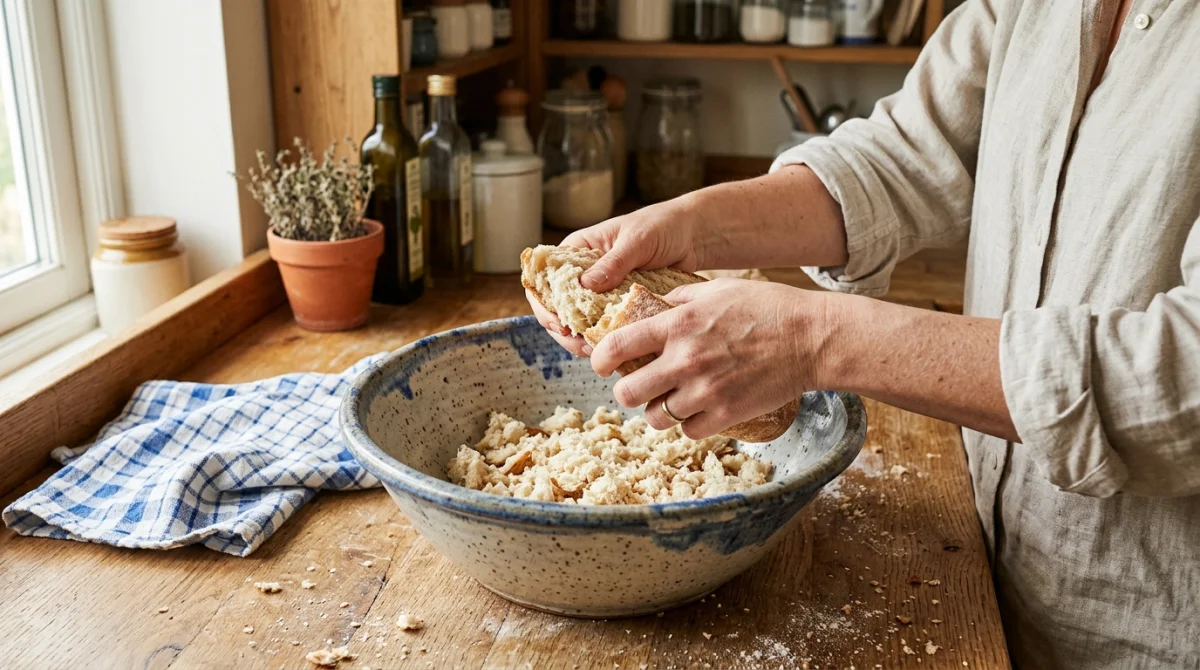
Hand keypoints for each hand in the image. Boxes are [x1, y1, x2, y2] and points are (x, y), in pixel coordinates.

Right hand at [527, 194, 709, 355]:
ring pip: (578, 320)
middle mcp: (584, 272)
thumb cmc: (663, 226)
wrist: (693, 235)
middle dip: (562, 328)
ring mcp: (600, 291)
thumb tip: (585, 284)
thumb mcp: (637, 240)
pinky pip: (603, 326)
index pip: (545, 276)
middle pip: (557, 305)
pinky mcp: (618, 306)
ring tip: (594, 351)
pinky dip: (603, 339)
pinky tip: (610, 348)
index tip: (558, 321)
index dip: (544, 302)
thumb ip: (613, 262)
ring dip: (580, 338)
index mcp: (579, 249)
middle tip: (578, 344)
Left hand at [589, 278, 830, 438]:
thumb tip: (655, 304)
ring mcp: (704, 391)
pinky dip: (688, 423)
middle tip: (636, 386)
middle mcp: (684, 360)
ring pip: (655, 417)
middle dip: (626, 390)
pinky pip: (687, 430)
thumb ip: (680, 298)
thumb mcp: (718, 289)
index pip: (615, 347)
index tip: (600, 364)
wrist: (811, 339)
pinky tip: (697, 408)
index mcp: (677, 325)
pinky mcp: (725, 415)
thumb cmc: (767, 308)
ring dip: (657, 410)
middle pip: (627, 392)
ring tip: (670, 399)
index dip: (598, 359)